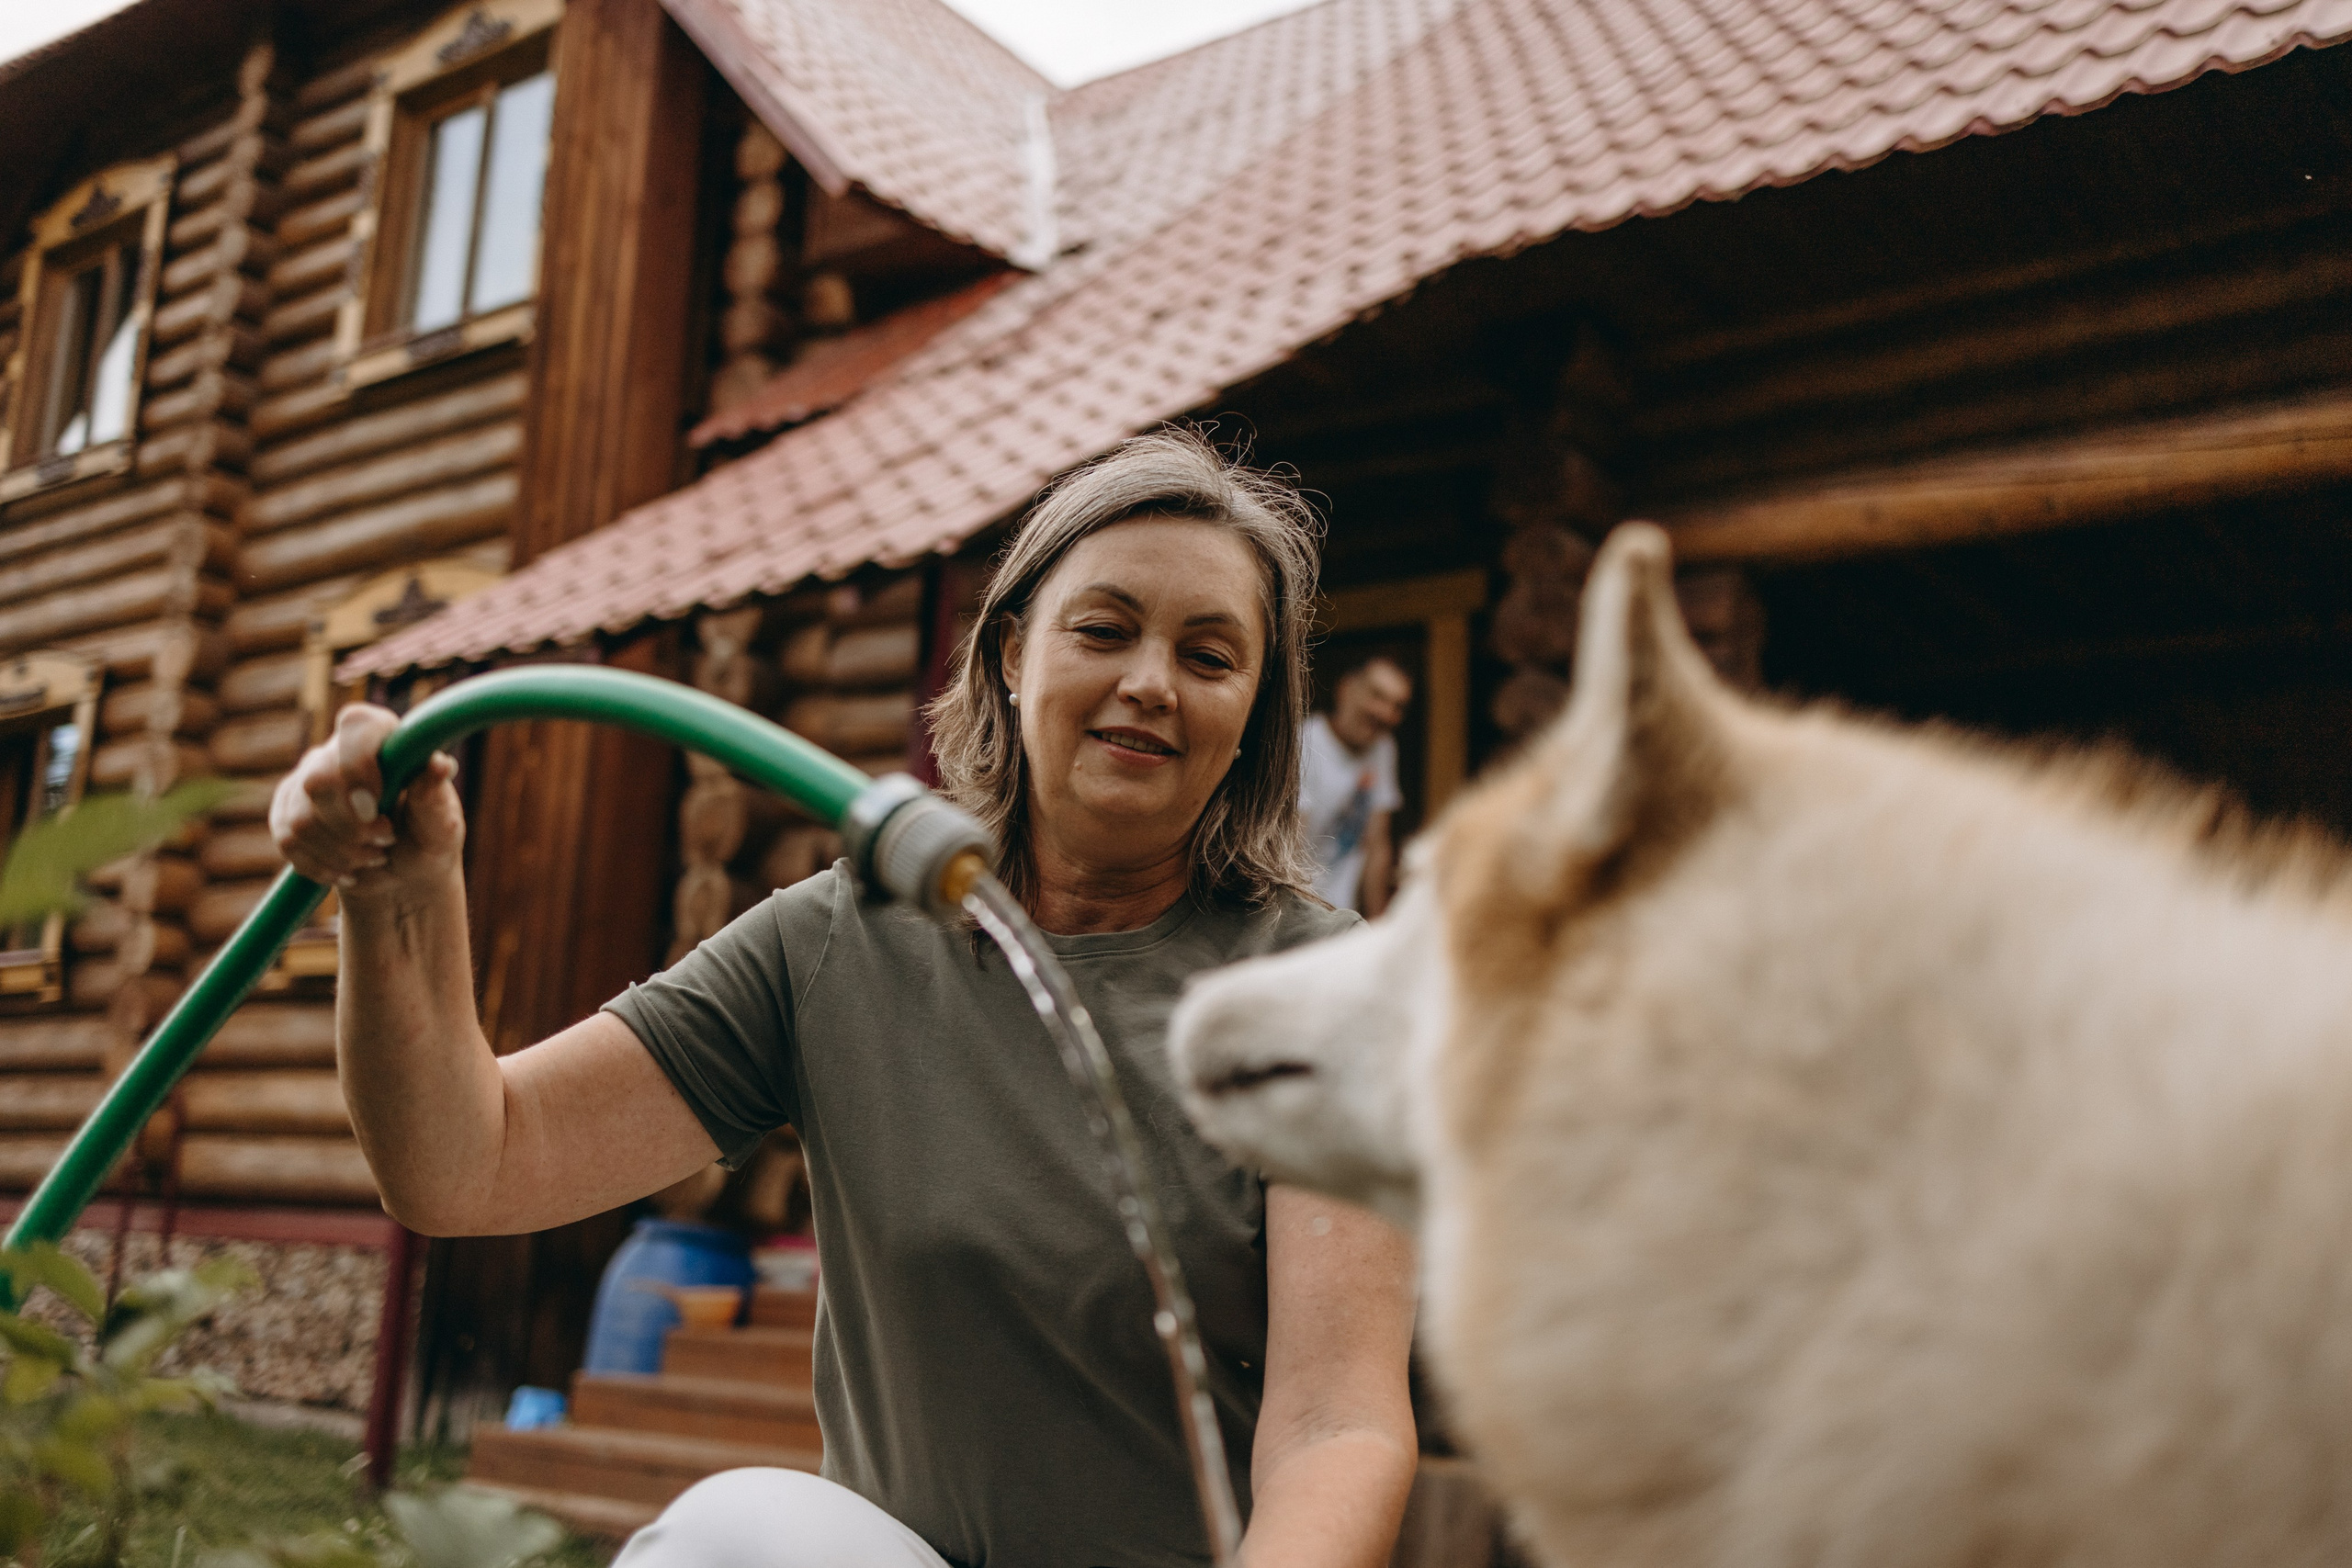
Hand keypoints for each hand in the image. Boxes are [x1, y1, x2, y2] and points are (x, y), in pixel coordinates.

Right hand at [269, 704, 463, 901]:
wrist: (402, 875)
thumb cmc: (427, 841)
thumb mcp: (441, 826)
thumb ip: (434, 797)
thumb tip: (439, 764)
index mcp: (383, 739)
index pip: (355, 725)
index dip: (359, 766)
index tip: (378, 806)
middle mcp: (338, 752)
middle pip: (319, 780)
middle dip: (353, 826)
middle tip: (386, 840)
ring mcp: (307, 781)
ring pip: (301, 819)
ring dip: (342, 851)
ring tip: (374, 857)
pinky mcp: (286, 812)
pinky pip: (288, 842)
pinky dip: (322, 865)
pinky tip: (347, 869)